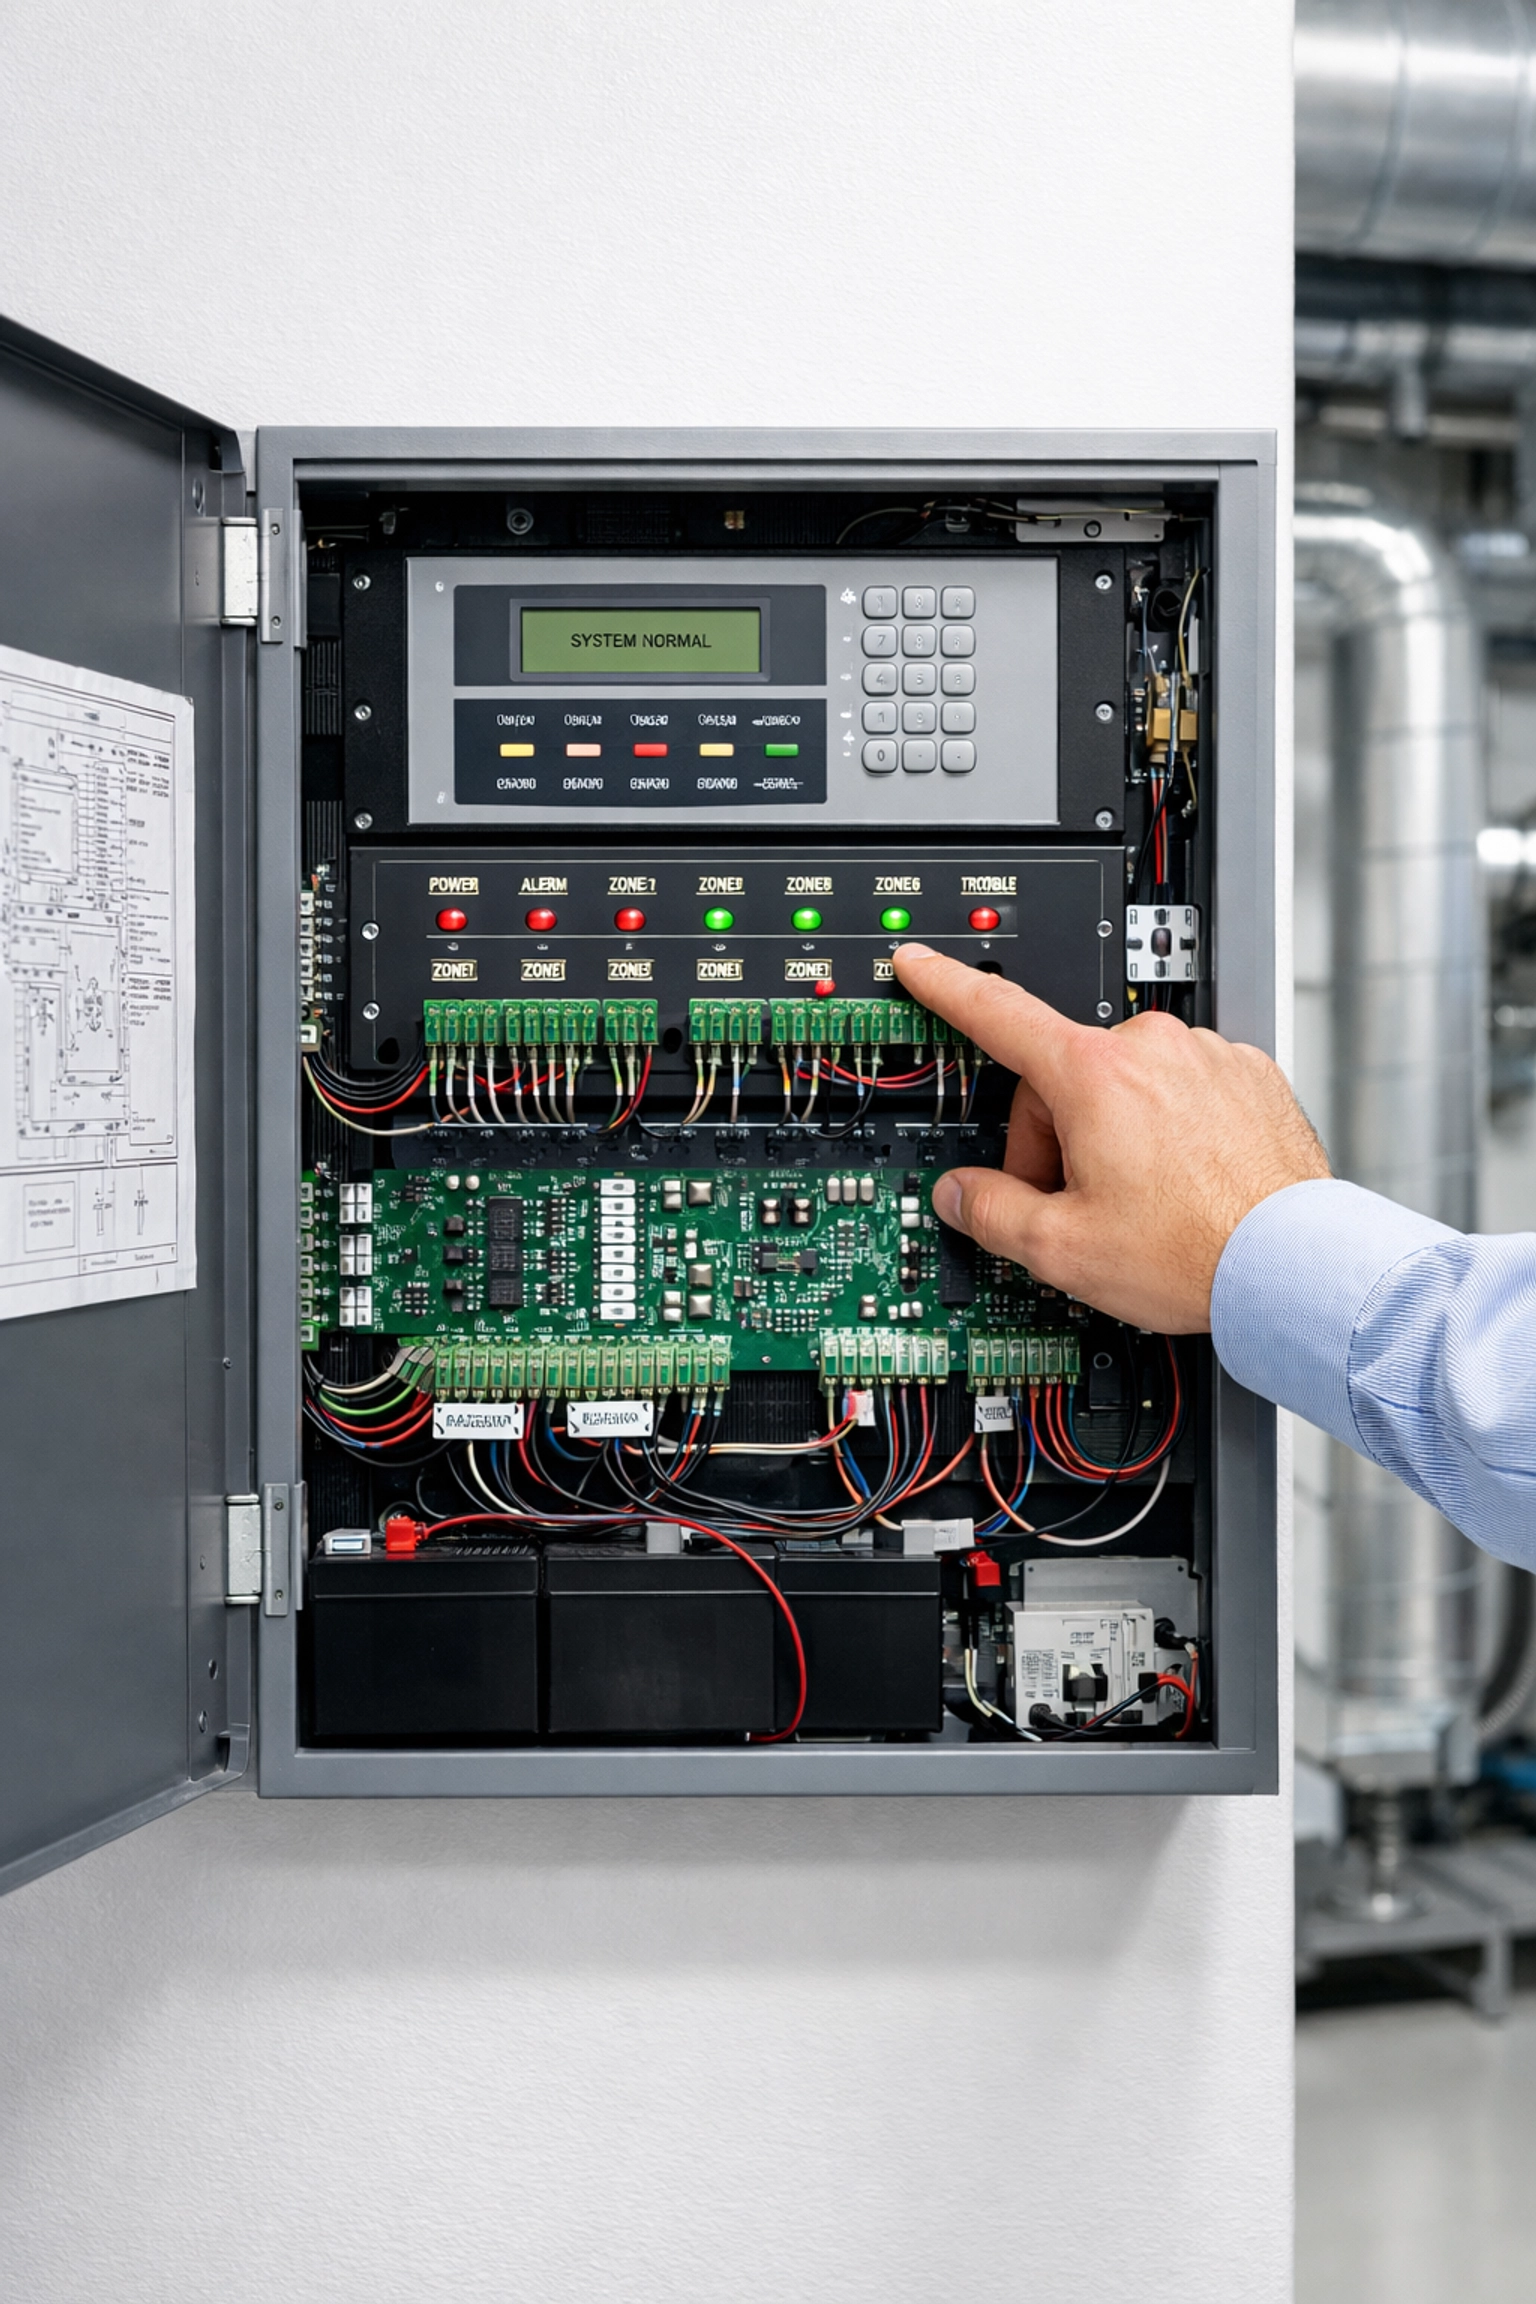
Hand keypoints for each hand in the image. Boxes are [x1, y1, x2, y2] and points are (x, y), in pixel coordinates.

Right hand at [892, 946, 1330, 1331]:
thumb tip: (961, 1195)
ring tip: (1142, 1203)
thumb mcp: (1062, 1248)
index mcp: (1094, 1075)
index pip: (997, 1013)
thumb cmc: (1195, 1252)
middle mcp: (1152, 1048)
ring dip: (1114, 1131)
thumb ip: (991, 1212)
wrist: (1294, 1264)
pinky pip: (1182, 1089)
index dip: (946, 985)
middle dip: (1053, 1136)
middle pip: (1063, 1075)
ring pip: (1125, 1083)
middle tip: (1073, 1204)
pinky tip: (1182, 1184)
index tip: (920, 963)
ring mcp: (1206, 1056)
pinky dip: (1170, 1128)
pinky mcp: (1249, 1076)